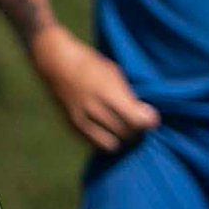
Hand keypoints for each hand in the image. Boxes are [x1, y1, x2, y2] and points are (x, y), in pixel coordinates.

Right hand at [29, 30, 159, 153]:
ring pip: (111, 144)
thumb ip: (128, 96)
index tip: (152, 119)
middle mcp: (94, 108)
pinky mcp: (72, 127)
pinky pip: (95, 144)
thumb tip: (145, 117)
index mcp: (108, 92)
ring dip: (121, 139)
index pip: (136, 120)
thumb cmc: (91, 65)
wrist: (56, 63)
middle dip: (136, 131)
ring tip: (124, 129)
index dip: (148, 123)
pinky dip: (105, 140)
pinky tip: (108, 130)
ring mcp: (81, 120)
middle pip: (125, 133)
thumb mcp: (114, 73)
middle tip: (138, 123)